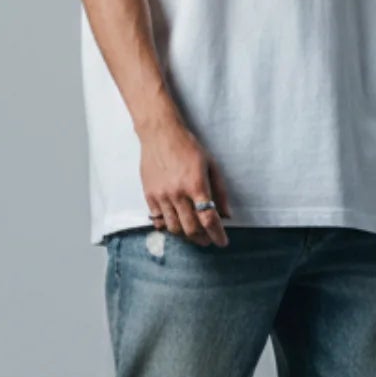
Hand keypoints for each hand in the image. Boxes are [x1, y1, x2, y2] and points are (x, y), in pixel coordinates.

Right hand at [137, 114, 232, 245]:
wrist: (160, 134)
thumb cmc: (188, 147)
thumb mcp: (211, 165)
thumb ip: (220, 191)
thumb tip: (226, 215)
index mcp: (196, 185)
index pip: (208, 218)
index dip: (217, 234)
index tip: (222, 242)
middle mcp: (178, 193)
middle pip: (191, 228)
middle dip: (203, 239)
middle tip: (208, 240)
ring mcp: (161, 196)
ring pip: (174, 228)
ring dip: (186, 236)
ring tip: (193, 234)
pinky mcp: (149, 195)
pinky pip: (158, 220)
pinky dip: (168, 227)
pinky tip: (176, 225)